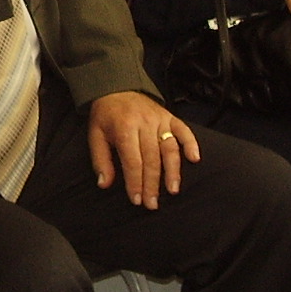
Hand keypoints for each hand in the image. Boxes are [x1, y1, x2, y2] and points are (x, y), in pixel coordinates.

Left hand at [87, 91, 198, 208]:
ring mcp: (159, 119)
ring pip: (170, 148)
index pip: (133, 160)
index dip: (135, 182)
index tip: (137, 199)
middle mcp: (144, 123)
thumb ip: (100, 160)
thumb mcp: (95, 135)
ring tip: (173, 190)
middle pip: (152, 158)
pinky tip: (195, 159)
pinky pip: (183, 130)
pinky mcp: (169, 116)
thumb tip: (104, 184)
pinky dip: (191, 144)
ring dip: (173, 171)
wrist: (116, 87)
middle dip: (152, 184)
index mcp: (124, 128)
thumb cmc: (106, 116)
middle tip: (152, 204)